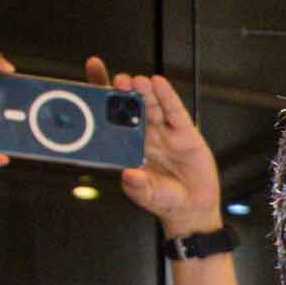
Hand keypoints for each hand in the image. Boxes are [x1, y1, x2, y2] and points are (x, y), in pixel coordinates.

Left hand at [82, 60, 224, 235]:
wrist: (192, 208)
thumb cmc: (164, 200)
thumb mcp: (146, 195)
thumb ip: (137, 186)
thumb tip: (128, 175)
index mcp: (128, 147)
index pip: (111, 117)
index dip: (102, 96)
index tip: (93, 76)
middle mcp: (145, 135)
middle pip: (131, 106)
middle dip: (124, 92)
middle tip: (119, 81)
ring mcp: (165, 133)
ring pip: (152, 106)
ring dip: (144, 92)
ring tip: (137, 81)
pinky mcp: (185, 133)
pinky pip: (174, 112)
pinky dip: (167, 97)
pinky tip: (159, 84)